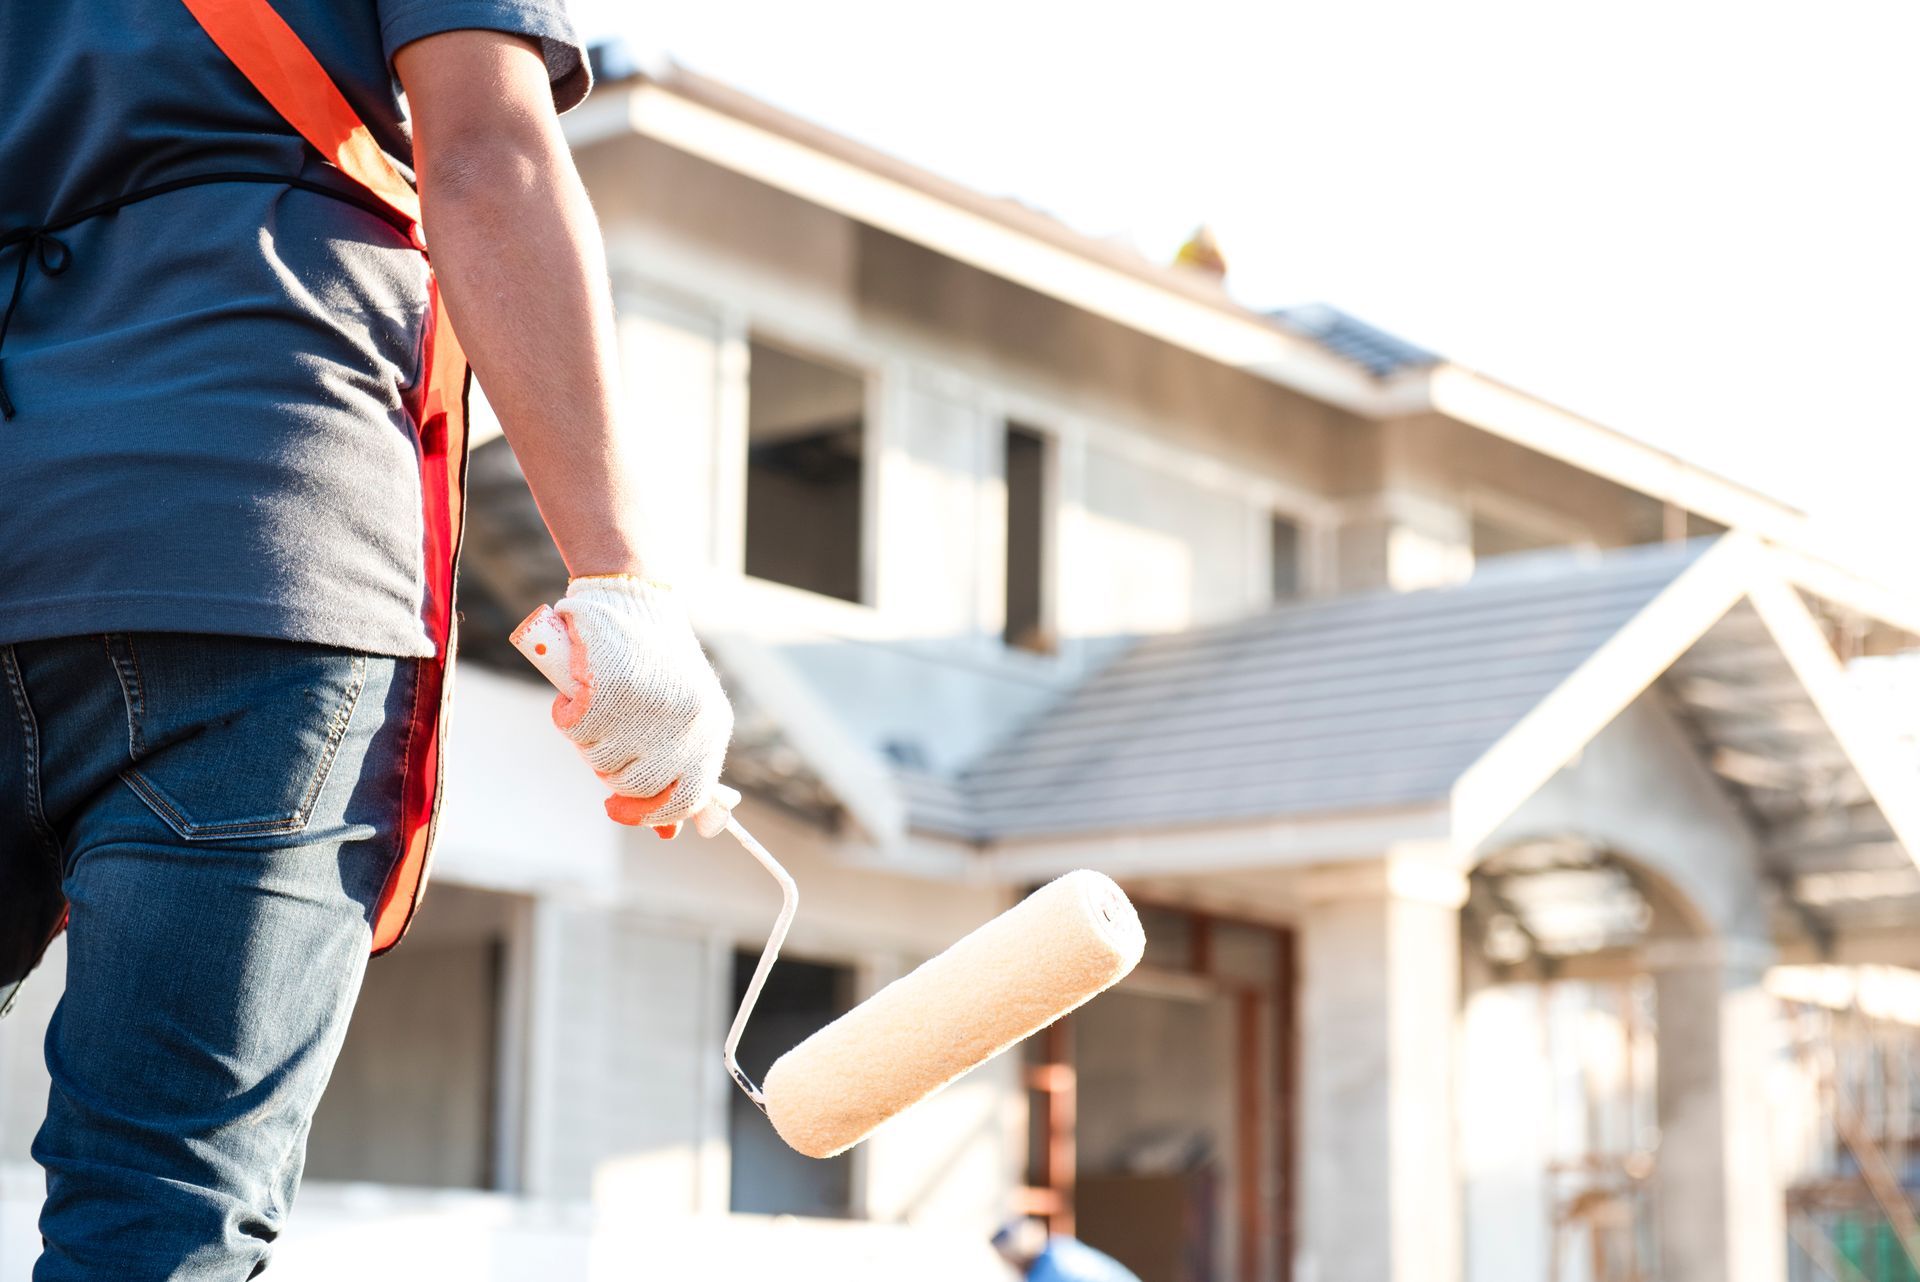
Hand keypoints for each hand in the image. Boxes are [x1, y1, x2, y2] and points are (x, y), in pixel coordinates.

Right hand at [549, 576, 733, 836]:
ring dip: (585, 737)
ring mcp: (651, 709)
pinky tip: (574, 690)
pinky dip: (564, 712)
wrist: (633, 594)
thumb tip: (670, 834)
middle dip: (607, 770)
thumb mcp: (679, 714)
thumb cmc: (653, 658)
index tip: (614, 809)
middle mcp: (688, 724)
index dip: (649, 813)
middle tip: (599, 737)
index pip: (687, 798)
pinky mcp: (612, 690)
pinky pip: (573, 728)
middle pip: (634, 786)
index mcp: (712, 729)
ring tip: (594, 701)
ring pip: (599, 760)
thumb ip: (676, 770)